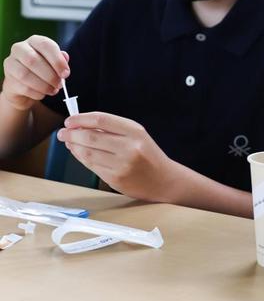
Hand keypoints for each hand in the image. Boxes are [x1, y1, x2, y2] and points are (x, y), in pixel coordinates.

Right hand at [2, 35, 68, 110]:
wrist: (24, 86)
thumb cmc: (42, 70)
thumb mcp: (53, 63)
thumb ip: (60, 59)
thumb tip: (65, 57)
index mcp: (34, 41)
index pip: (45, 45)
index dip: (57, 60)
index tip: (66, 73)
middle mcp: (20, 49)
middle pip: (33, 60)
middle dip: (50, 75)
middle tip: (59, 84)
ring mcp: (11, 64)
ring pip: (25, 75)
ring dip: (43, 85)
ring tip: (53, 90)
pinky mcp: (9, 80)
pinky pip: (23, 88)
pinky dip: (37, 93)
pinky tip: (43, 94)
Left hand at [57, 112, 173, 200]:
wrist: (164, 181)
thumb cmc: (148, 155)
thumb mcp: (136, 135)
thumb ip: (112, 129)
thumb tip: (81, 125)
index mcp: (135, 131)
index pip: (101, 119)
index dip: (81, 119)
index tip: (69, 120)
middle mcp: (129, 147)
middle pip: (91, 136)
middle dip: (72, 133)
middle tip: (62, 133)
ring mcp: (122, 164)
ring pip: (88, 153)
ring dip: (74, 147)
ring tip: (69, 142)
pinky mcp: (115, 179)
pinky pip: (92, 166)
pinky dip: (81, 159)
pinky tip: (78, 154)